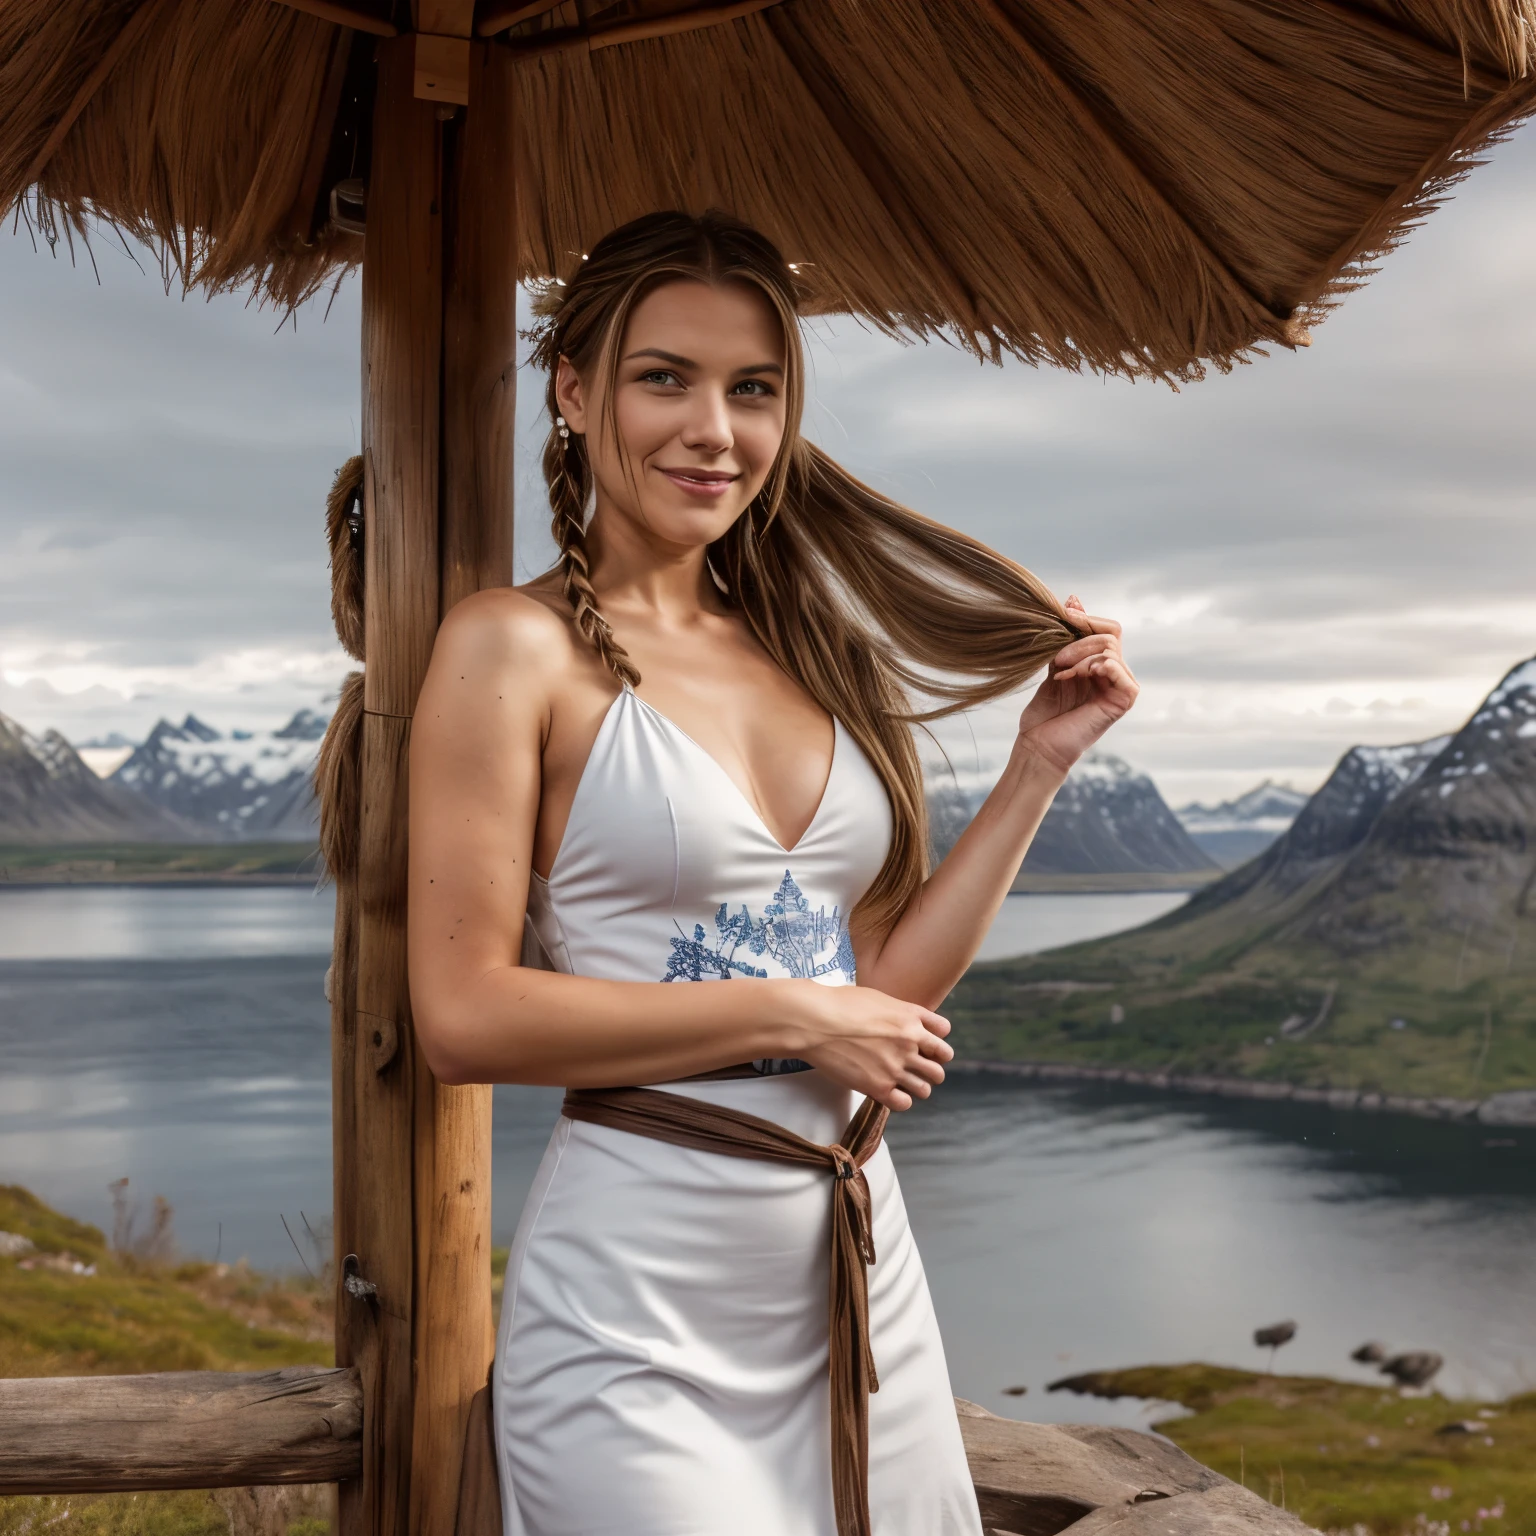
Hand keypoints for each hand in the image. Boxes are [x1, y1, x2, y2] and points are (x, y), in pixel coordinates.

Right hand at [795, 983, 953, 1111]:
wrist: (815, 1021)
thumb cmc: (839, 1004)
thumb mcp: (877, 998)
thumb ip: (898, 1012)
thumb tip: (902, 1021)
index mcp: (910, 1017)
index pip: (944, 1032)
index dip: (934, 1038)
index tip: (924, 1043)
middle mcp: (910, 1042)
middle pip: (940, 1065)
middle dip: (930, 1067)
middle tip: (914, 1067)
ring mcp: (896, 1066)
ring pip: (926, 1088)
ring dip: (916, 1086)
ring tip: (901, 1082)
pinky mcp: (879, 1087)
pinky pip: (905, 1103)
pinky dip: (900, 1100)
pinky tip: (888, 1092)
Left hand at [1015, 594, 1138, 773]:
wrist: (1039, 745)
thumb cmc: (1044, 712)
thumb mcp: (1054, 664)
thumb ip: (1066, 636)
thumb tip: (1074, 597)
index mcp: (1101, 665)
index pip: (1106, 628)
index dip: (1086, 617)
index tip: (1062, 612)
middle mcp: (1116, 674)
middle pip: (1110, 634)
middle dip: (1081, 636)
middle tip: (1056, 655)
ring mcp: (1122, 687)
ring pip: (1110, 649)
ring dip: (1080, 654)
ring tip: (1060, 672)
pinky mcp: (1124, 700)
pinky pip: (1117, 668)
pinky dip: (1094, 666)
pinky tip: (1075, 677)